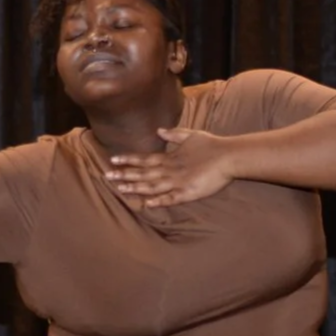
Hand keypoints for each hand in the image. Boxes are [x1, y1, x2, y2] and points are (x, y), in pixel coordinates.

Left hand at [104, 128, 233, 207]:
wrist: (228, 156)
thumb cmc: (211, 145)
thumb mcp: (191, 135)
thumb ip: (173, 135)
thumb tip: (159, 130)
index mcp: (170, 157)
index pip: (144, 159)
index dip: (128, 160)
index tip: (113, 160)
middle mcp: (170, 170)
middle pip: (143, 173)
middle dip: (125, 174)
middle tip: (107, 176)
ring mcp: (178, 182)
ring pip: (152, 186)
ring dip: (136, 187)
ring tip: (121, 189)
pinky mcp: (188, 192)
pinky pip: (171, 199)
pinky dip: (158, 201)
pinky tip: (146, 204)